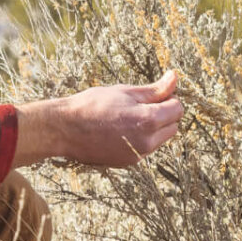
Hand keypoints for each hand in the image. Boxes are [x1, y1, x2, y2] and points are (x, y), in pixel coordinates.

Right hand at [14, 70, 184, 167]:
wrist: (64, 129)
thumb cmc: (92, 105)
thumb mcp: (124, 91)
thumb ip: (154, 89)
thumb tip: (175, 78)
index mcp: (148, 121)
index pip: (177, 109)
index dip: (169, 98)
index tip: (153, 94)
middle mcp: (146, 142)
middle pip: (172, 126)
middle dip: (163, 114)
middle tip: (140, 104)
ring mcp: (137, 155)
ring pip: (160, 139)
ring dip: (153, 128)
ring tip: (128, 117)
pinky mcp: (128, 162)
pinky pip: (145, 148)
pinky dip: (141, 138)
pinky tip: (121, 130)